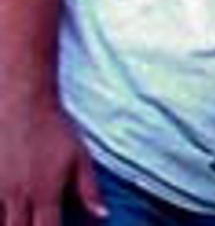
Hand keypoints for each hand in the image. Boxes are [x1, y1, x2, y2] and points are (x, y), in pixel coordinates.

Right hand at [0, 101, 105, 225]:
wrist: (23, 101)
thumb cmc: (54, 128)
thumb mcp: (79, 155)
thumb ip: (89, 188)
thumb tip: (102, 215)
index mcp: (45, 192)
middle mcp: (18, 196)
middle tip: (37, 221)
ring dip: (10, 223)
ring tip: (21, 216)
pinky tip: (5, 212)